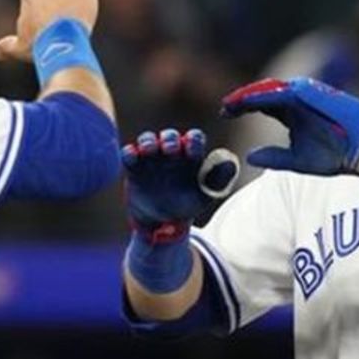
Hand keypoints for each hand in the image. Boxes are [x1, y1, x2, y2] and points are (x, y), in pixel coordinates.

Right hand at [122, 128, 239, 241]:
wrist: (164, 223)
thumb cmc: (187, 205)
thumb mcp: (205, 195)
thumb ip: (218, 179)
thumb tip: (230, 162)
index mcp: (190, 156)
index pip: (193, 138)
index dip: (193, 141)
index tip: (193, 153)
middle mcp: (170, 153)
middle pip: (169, 135)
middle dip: (169, 138)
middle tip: (171, 149)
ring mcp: (151, 159)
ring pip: (147, 139)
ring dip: (148, 141)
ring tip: (150, 150)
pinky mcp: (134, 168)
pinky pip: (128, 154)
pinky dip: (129, 153)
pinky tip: (133, 157)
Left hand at [221, 77, 358, 183]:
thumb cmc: (335, 155)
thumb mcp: (297, 160)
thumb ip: (274, 157)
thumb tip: (248, 157)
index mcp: (293, 113)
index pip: (262, 105)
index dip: (243, 108)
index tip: (224, 114)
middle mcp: (296, 101)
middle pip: (262, 95)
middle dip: (241, 100)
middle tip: (223, 108)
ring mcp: (303, 94)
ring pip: (268, 89)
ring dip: (248, 95)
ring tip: (230, 103)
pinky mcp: (309, 93)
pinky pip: (279, 92)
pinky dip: (262, 95)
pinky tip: (247, 102)